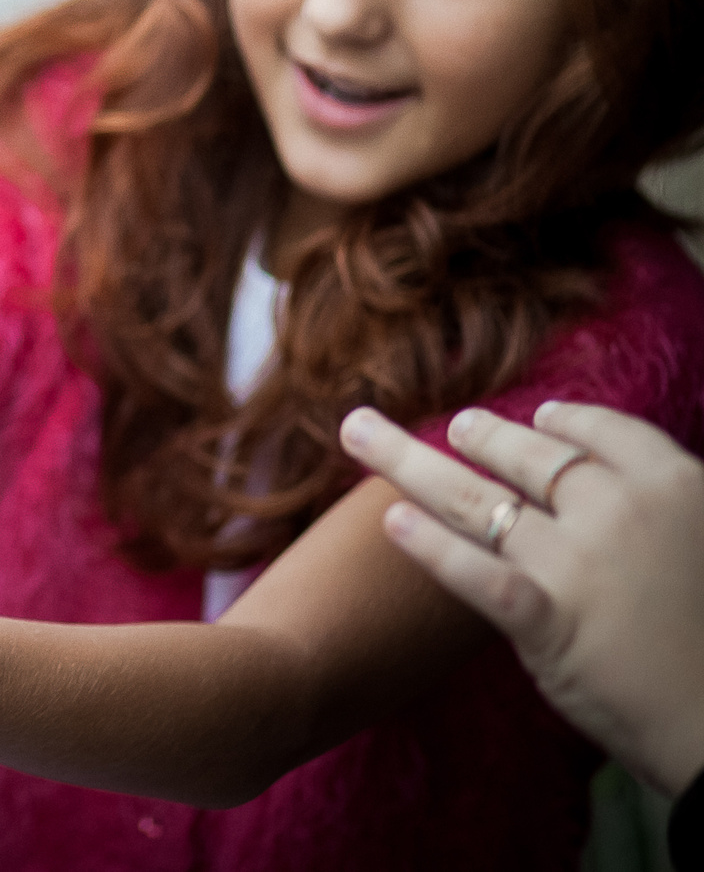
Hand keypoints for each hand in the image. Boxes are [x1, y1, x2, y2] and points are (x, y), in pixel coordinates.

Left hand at [340, 402, 703, 795]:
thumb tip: (619, 483)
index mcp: (673, 486)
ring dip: (405, 460)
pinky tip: (392, 523)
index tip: (537, 416)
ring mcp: (575, 562)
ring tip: (362, 435)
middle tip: (451, 424)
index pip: (602, 433)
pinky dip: (429, 547)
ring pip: (472, 498)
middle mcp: (617, 510)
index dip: (564, 423)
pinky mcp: (543, 618)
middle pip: (527, 457)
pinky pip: (470, 572)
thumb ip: (666, 514)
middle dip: (479, 434)